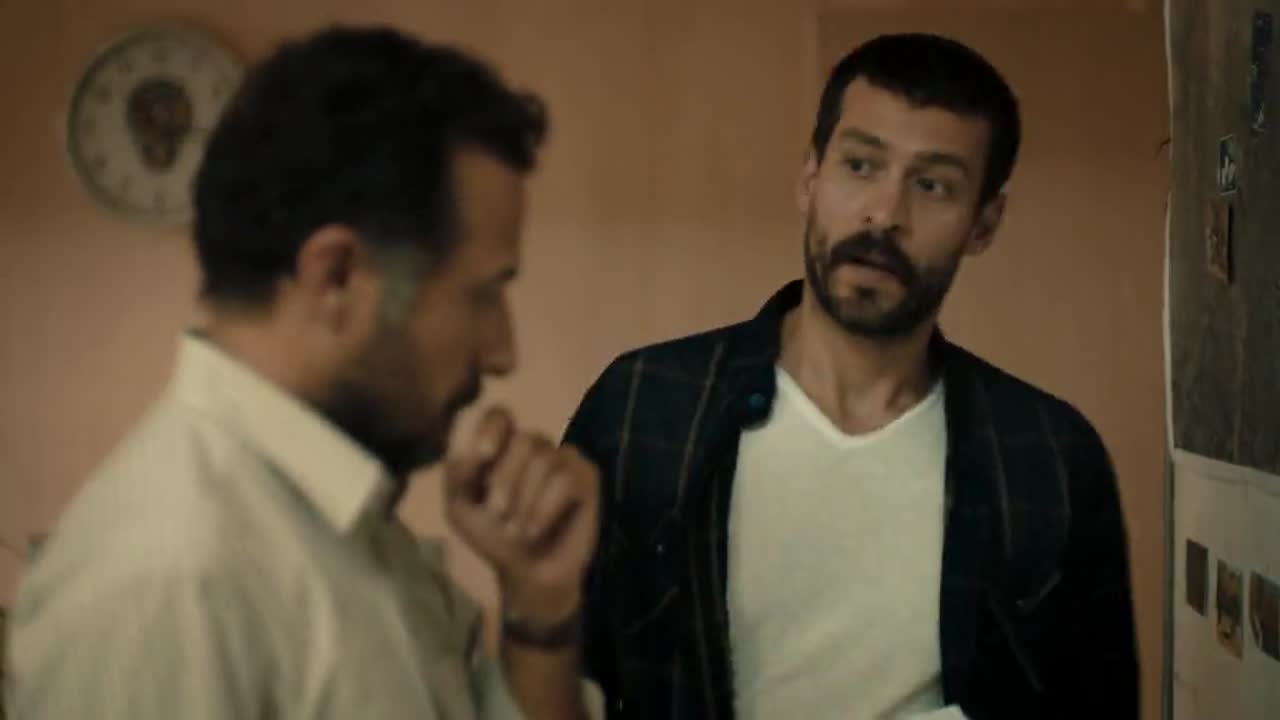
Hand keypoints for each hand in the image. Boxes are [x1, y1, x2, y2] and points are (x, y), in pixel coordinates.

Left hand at [444, 407, 599, 628]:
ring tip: (516, 529)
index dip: (492, 429)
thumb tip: (473, 449)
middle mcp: (535, 446)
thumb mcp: (460, 506)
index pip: (500, 414)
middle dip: (507, 479)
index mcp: (503, 445)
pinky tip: (534, 530)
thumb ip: (457, 473)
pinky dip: (545, 509)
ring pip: (546, 460)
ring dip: (525, 501)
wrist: (525, 573)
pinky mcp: (587, 478)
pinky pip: (566, 481)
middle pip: (526, 439)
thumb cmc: (491, 536)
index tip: (483, 457)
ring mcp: (564, 459)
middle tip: (498, 513)